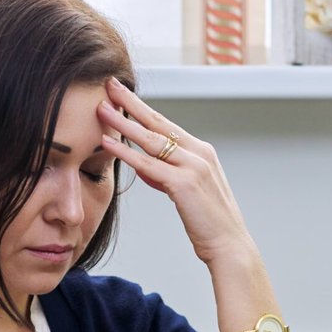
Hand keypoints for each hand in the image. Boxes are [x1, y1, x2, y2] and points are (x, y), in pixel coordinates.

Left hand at [97, 77, 257, 267]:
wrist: (230, 246)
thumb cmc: (209, 224)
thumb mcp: (187, 193)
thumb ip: (166, 176)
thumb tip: (143, 166)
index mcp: (202, 152)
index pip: (167, 125)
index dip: (142, 109)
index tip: (122, 95)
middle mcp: (199, 153)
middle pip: (158, 122)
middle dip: (131, 102)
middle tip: (109, 85)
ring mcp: (193, 166)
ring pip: (151, 139)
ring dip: (123, 122)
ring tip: (101, 109)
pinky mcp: (185, 183)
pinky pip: (148, 164)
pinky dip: (126, 152)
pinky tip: (108, 142)